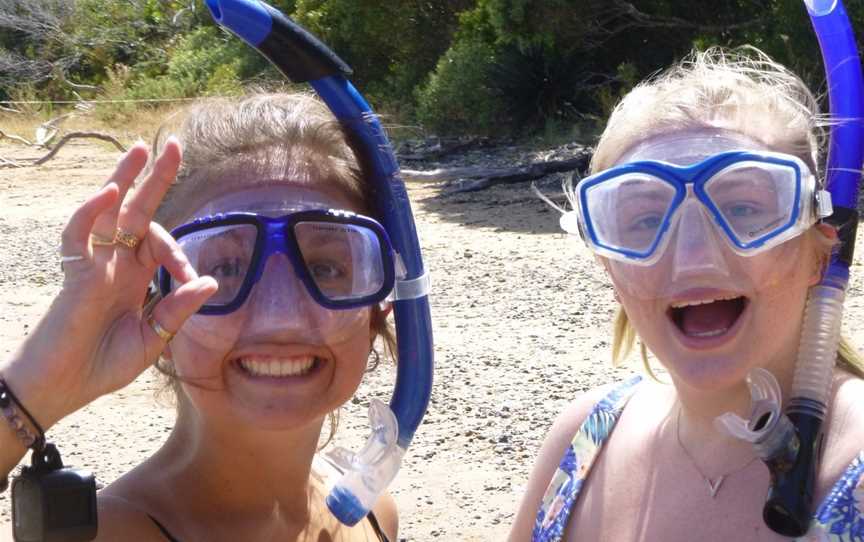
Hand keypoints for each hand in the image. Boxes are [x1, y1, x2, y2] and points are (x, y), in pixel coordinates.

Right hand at [2, 138, 216, 429]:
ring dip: (124, 177)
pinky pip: (79, 235)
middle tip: (175, 146)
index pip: (161, 244)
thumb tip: (211, 281)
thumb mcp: (154, 339)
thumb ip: (177, 309)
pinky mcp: (74, 273)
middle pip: (138, 211)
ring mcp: (94, 264)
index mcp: (135, 276)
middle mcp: (115, 263)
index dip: (180, 255)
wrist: (63, 388)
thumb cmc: (103, 365)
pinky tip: (110, 191)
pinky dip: (91, 212)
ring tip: (142, 148)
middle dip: (156, 180)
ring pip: (109, 210)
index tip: (190, 280)